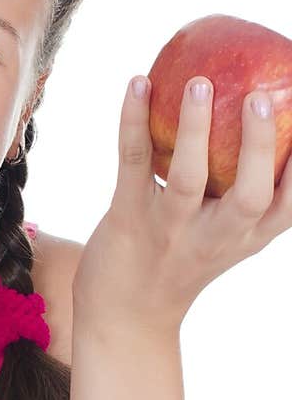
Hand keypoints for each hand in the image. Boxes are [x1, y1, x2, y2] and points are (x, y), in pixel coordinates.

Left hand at [72, 75, 291, 336]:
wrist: (123, 316)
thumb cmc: (179, 260)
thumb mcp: (224, 237)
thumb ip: (245, 192)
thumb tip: (265, 113)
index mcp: (245, 238)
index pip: (287, 206)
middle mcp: (213, 238)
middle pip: (249, 197)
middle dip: (259, 146)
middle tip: (262, 96)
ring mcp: (170, 230)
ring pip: (188, 180)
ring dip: (195, 130)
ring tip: (199, 83)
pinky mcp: (127, 219)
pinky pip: (133, 164)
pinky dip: (133, 122)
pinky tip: (138, 83)